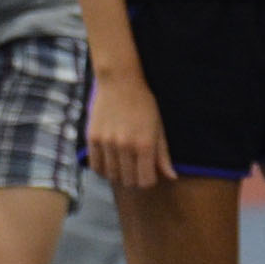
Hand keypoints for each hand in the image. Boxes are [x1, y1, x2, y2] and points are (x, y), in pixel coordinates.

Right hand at [86, 70, 174, 190]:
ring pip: (112, 175)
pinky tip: (109, 163)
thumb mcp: (158, 128)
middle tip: (135, 170)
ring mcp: (107, 143)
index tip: (148, 174)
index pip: (146, 181)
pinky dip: (102, 169)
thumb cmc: (143, 104)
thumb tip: (172, 177)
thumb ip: (163, 155)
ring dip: (118, 175)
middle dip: (134, 179)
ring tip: (122, 166)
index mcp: (145, 144)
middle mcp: (125, 146)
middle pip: (128, 181)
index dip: (149, 181)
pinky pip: (95, 166)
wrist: (119, 82)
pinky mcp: (92, 138)